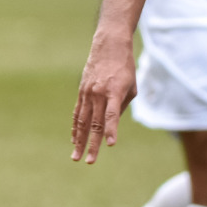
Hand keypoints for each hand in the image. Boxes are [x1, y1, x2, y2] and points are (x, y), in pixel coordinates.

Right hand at [71, 32, 135, 162]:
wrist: (109, 45)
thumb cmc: (125, 67)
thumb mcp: (131, 86)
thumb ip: (122, 106)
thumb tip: (112, 123)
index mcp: (115, 91)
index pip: (112, 115)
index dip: (111, 130)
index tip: (110, 144)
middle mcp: (99, 93)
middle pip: (95, 124)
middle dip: (93, 144)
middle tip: (90, 161)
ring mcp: (88, 93)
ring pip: (83, 121)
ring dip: (80, 140)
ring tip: (76, 156)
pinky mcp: (82, 92)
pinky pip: (78, 113)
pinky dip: (76, 127)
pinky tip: (74, 140)